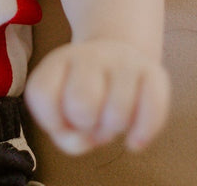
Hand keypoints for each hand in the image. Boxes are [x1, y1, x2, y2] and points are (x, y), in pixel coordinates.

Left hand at [25, 39, 169, 154]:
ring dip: (114, 128)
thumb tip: (84, 141)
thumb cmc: (86, 97)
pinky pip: (153, 109)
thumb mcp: (64, 115)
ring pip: (117, 113)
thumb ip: (65, 137)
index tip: (63, 118)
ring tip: (111, 117)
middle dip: (86, 124)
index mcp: (58, 61)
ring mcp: (123, 60)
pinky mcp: (153, 70)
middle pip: (81, 104)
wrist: (119, 59)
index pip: (42, 93)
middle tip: (91, 120)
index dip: (51, 120)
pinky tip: (134, 140)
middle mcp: (89, 55)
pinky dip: (143, 133)